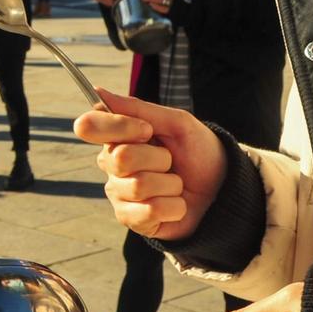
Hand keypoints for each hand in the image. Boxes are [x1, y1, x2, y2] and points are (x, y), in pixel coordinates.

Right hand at [72, 89, 225, 238]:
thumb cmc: (198, 152)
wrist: (222, 188)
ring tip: (176, 184)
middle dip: (158, 158)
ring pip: (139, 186)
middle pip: (121, 158)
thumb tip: (97, 92)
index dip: (119, 127)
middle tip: (170, 160)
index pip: (90, 126)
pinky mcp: (131, 219)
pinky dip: (174, 206)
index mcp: (117, 137)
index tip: (147, 131)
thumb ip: (137, 109)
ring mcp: (119, 194)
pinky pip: (150, 211)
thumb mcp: (176, 123)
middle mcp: (111, 165)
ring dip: (171, 184)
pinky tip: (175, 205)